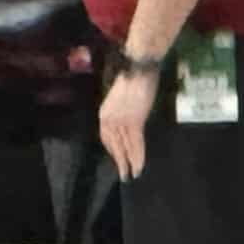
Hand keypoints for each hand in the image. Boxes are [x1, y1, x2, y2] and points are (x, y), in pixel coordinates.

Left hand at [99, 62, 157, 177]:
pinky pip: (135, 142)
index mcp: (104, 113)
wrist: (138, 69)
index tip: (118, 159)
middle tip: (124, 175)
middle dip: (119, 160)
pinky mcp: (133, 121)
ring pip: (124, 146)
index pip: (107, 137)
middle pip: (113, 144)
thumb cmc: (132, 79)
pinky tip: (139, 165)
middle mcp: (108, 119)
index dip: (113, 150)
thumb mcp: (121, 99)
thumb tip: (128, 124)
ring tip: (132, 174)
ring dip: (129, 162)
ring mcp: (120, 121)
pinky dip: (138, 155)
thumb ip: (121, 112)